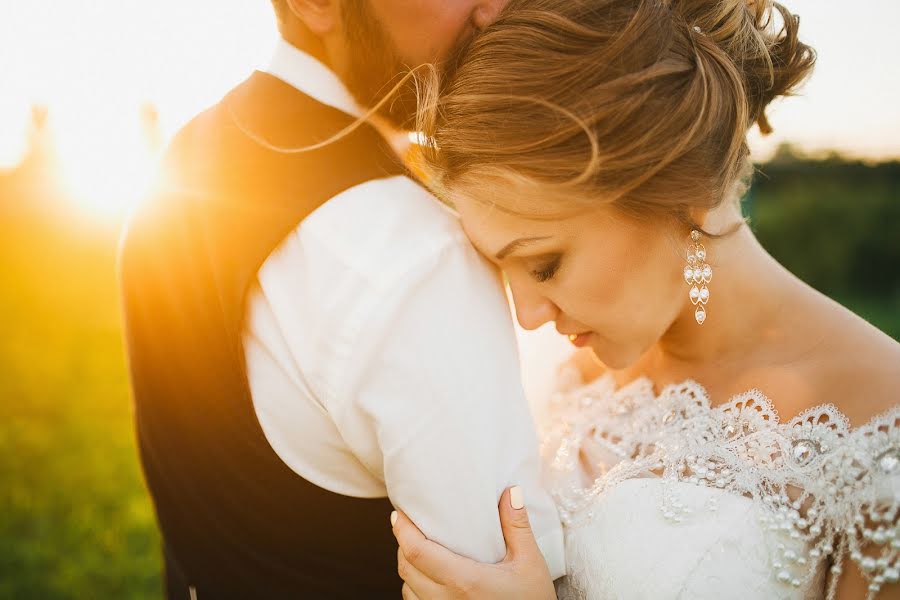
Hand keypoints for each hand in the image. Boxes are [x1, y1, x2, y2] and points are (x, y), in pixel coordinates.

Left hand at [391, 486, 556, 599]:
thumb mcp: (531, 563)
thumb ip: (517, 527)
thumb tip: (511, 492)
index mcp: (464, 580)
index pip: (417, 552)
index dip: (402, 531)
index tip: (399, 514)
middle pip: (406, 568)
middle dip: (402, 544)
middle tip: (409, 525)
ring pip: (407, 589)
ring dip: (408, 567)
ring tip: (419, 549)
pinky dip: (414, 589)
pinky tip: (429, 578)